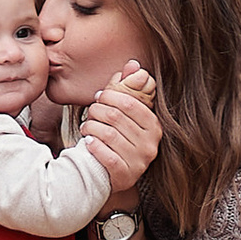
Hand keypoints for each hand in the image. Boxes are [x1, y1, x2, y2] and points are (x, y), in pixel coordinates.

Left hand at [81, 78, 160, 201]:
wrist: (111, 174)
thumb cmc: (118, 138)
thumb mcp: (125, 114)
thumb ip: (128, 89)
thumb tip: (133, 64)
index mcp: (154, 126)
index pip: (129, 103)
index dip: (110, 96)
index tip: (98, 97)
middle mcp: (150, 144)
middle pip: (116, 117)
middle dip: (97, 111)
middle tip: (90, 112)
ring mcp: (139, 161)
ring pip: (108, 134)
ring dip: (91, 127)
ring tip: (87, 127)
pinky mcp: (126, 175)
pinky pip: (107, 156)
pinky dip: (94, 146)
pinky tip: (88, 141)